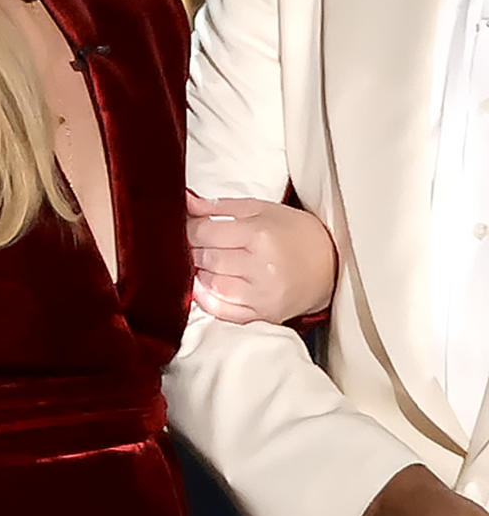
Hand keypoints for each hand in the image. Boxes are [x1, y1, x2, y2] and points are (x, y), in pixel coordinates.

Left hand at [187, 191, 336, 324]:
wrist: (331, 264)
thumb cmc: (293, 232)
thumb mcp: (260, 209)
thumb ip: (218, 206)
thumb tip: (183, 200)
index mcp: (260, 234)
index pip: (205, 233)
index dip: (189, 230)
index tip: (187, 229)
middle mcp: (262, 266)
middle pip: (206, 259)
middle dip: (194, 251)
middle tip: (194, 246)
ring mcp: (264, 295)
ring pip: (212, 286)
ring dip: (200, 275)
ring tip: (205, 264)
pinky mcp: (265, 315)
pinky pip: (224, 312)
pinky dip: (208, 300)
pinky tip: (207, 287)